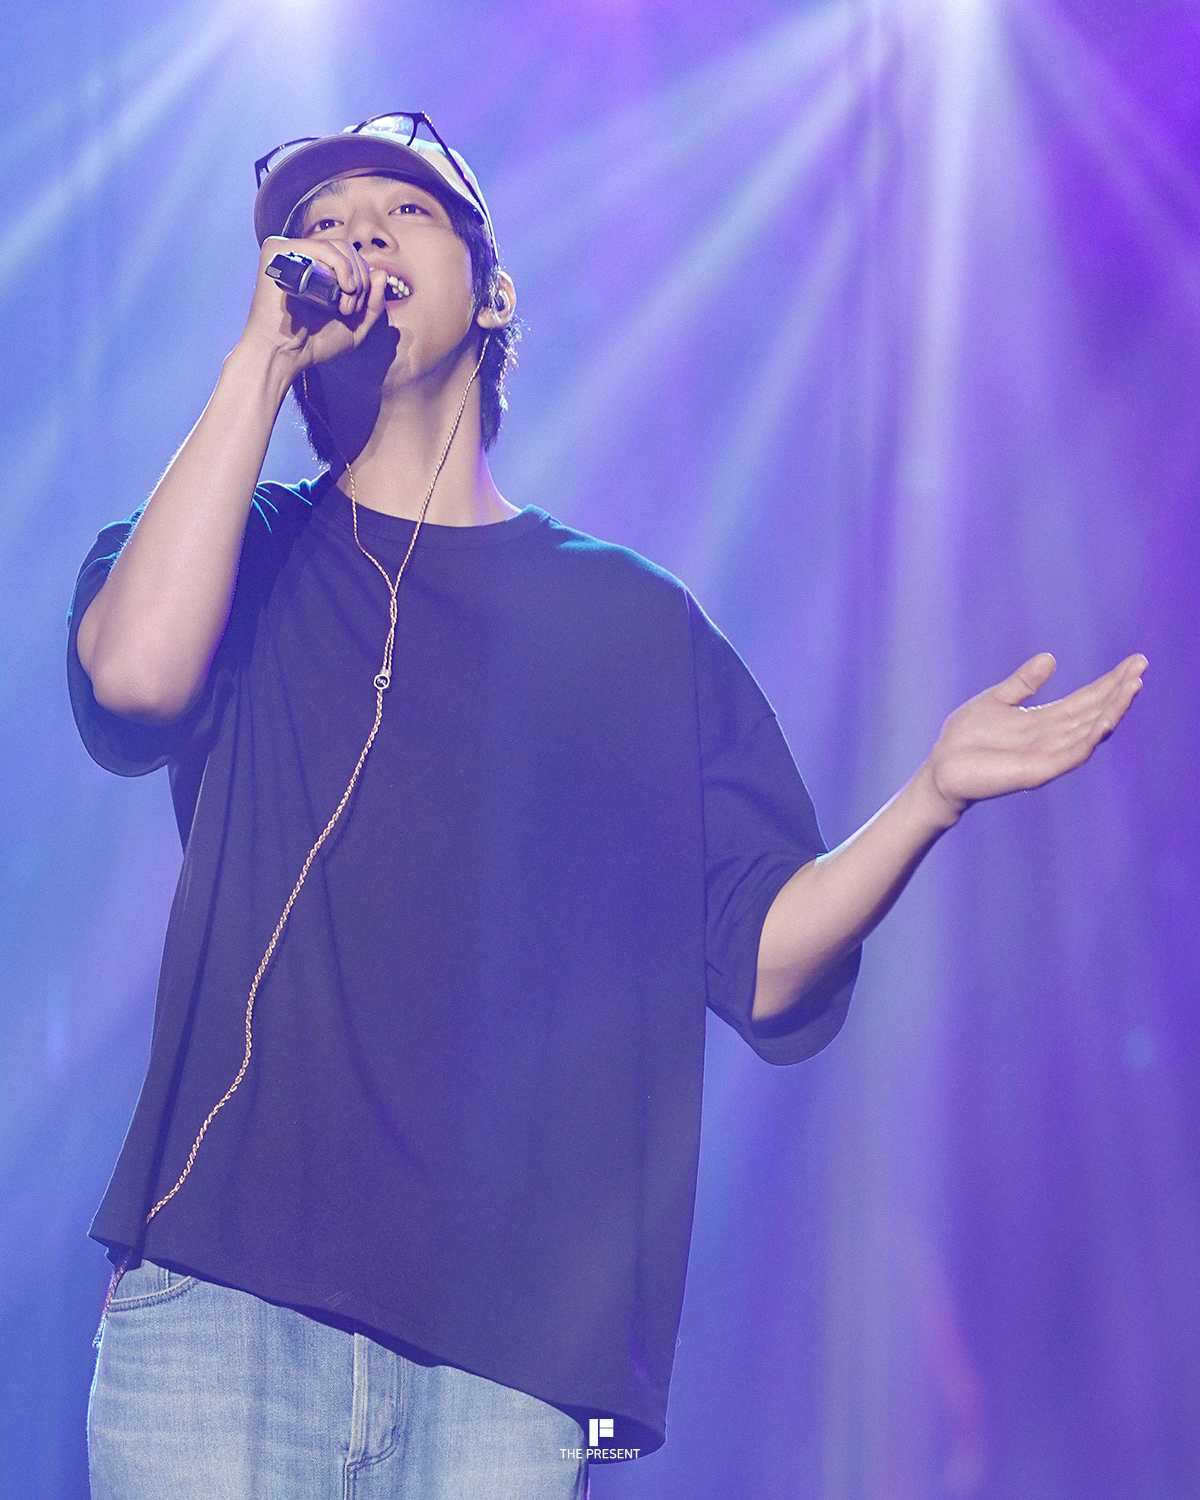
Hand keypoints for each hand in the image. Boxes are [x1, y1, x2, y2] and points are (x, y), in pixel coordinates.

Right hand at [238, 236, 386, 376]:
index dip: (364, 280)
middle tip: (350, 310)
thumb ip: (373, 305)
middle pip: (348, 251)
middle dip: (360, 281)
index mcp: (318, 270)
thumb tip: (381, 273)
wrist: (284, 355)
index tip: (357, 309)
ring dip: (352, 278)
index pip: (351, 259)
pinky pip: (322, 247)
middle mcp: (304, 257)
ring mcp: (290, 252)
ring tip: (344, 307)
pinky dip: (341, 265)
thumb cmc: (315, 344)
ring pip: (339, 248)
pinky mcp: (278, 251)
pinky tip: (344, 288)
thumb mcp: (355, 328)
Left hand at [926, 651, 1146, 825]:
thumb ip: (1023, 683)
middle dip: (1119, 691)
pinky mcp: (1038, 771)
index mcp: (1045, 721)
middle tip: (1141, 668)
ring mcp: (1048, 756)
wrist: (941, 768)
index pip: (1086, 700)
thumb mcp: (997, 700)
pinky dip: (1090, 738)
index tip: (1134, 662)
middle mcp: (1053, 738)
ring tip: (1133, 686)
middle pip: (1095, 712)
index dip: (1110, 683)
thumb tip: (1050, 658)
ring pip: (1090, 731)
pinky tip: (1106, 721)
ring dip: (1113, 710)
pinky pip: (1071, 755)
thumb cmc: (965, 738)